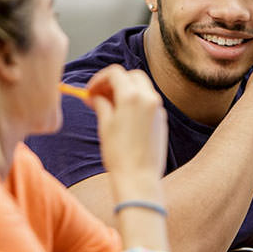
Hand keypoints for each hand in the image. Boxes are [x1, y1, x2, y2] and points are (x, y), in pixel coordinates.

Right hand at [87, 65, 167, 180]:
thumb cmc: (119, 154)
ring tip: (109, 105)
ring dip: (126, 90)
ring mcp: (158, 109)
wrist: (139, 178)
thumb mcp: (105, 125)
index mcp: (132, 96)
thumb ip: (101, 104)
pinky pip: (148, 102)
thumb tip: (94, 96)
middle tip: (100, 94)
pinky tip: (123, 116)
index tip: (90, 90)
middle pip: (131, 76)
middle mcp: (149, 98)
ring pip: (142, 87)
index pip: (115, 73)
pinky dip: (136, 101)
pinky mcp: (162, 120)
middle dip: (115, 81)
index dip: (99, 79)